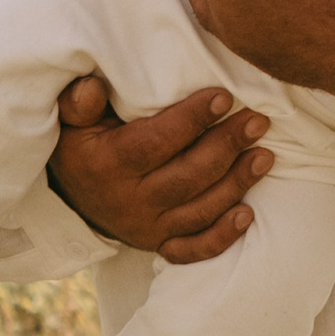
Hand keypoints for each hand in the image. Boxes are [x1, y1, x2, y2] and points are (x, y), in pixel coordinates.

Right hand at [47, 77, 273, 263]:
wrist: (71, 199)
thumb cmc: (80, 147)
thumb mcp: (69, 120)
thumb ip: (77, 101)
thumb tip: (92, 86)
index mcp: (107, 164)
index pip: (155, 142)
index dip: (192, 120)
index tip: (224, 97)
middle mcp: (130, 200)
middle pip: (187, 176)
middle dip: (226, 146)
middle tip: (257, 121)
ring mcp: (147, 227)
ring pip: (199, 209)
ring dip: (236, 184)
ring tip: (265, 155)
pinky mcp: (159, 244)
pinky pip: (193, 249)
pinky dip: (222, 236)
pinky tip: (248, 214)